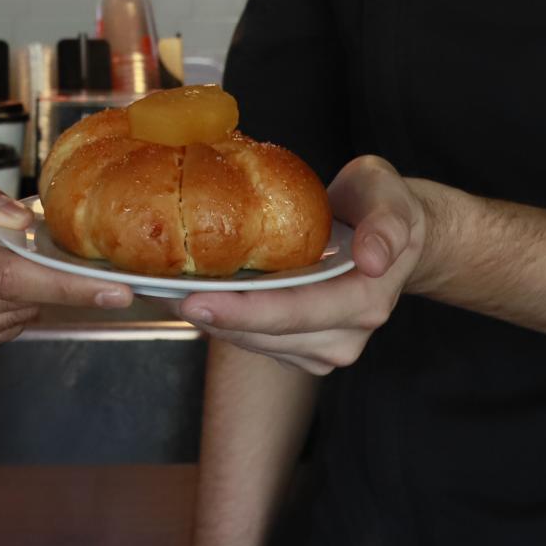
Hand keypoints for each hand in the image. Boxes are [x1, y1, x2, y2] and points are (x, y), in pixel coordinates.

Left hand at [176, 155, 424, 374]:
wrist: (389, 231)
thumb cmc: (381, 205)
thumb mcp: (389, 197)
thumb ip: (387, 225)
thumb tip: (374, 260)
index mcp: (364, 303)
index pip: (294, 314)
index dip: (243, 311)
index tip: (194, 300)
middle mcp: (344, 337)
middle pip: (264, 335)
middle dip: (211, 316)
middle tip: (156, 292)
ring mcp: (321, 348)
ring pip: (252, 343)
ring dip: (209, 320)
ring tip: (162, 291)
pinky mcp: (300, 348)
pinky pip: (253, 338)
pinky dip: (221, 318)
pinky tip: (190, 293)